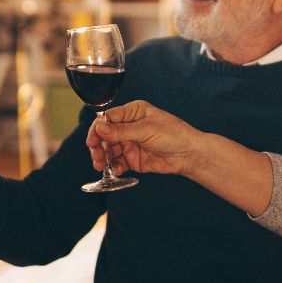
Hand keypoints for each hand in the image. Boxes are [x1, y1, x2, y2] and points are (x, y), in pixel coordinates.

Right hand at [87, 100, 206, 177]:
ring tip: (100, 165)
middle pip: (105, 136)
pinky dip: (113, 167)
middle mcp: (129, 127)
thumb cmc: (173, 134)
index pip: (108, 119)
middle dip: (99, 146)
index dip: (98, 130)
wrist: (189, 155)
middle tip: (96, 155)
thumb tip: (99, 128)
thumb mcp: (145, 130)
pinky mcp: (134, 159)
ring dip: (103, 158)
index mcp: (133, 112)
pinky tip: (114, 170)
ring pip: (110, 150)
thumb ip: (121, 131)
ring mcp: (131, 143)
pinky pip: (118, 163)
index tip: (92, 141)